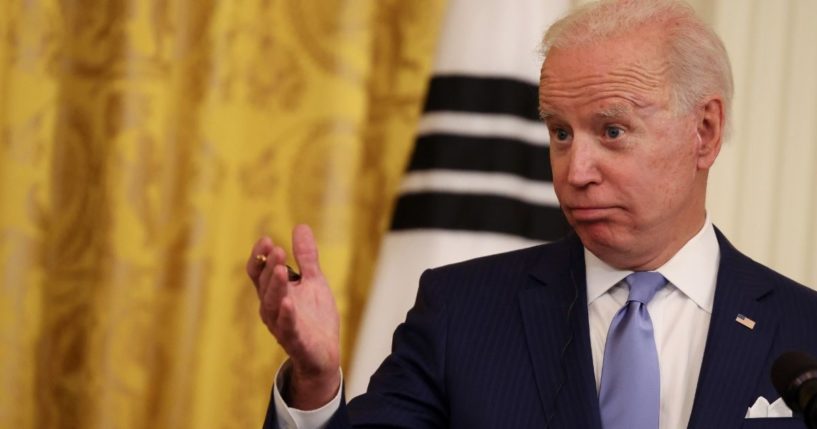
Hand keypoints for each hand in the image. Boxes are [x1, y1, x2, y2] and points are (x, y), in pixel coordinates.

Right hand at [247, 224, 340, 408]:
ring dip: (275, 286)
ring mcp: (282, 325)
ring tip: (281, 269)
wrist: (325, 354)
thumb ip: (307, 257)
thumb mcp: (314, 281)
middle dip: (270, 267)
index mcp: (275, 293)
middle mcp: (272, 308)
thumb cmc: (314, 318)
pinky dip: (286, 316)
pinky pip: (287, 329)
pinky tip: (288, 303)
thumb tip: (300, 226)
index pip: (260, 272)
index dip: (260, 256)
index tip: (266, 239)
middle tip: (277, 249)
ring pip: (272, 305)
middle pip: (265, 285)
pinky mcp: (296, 341)